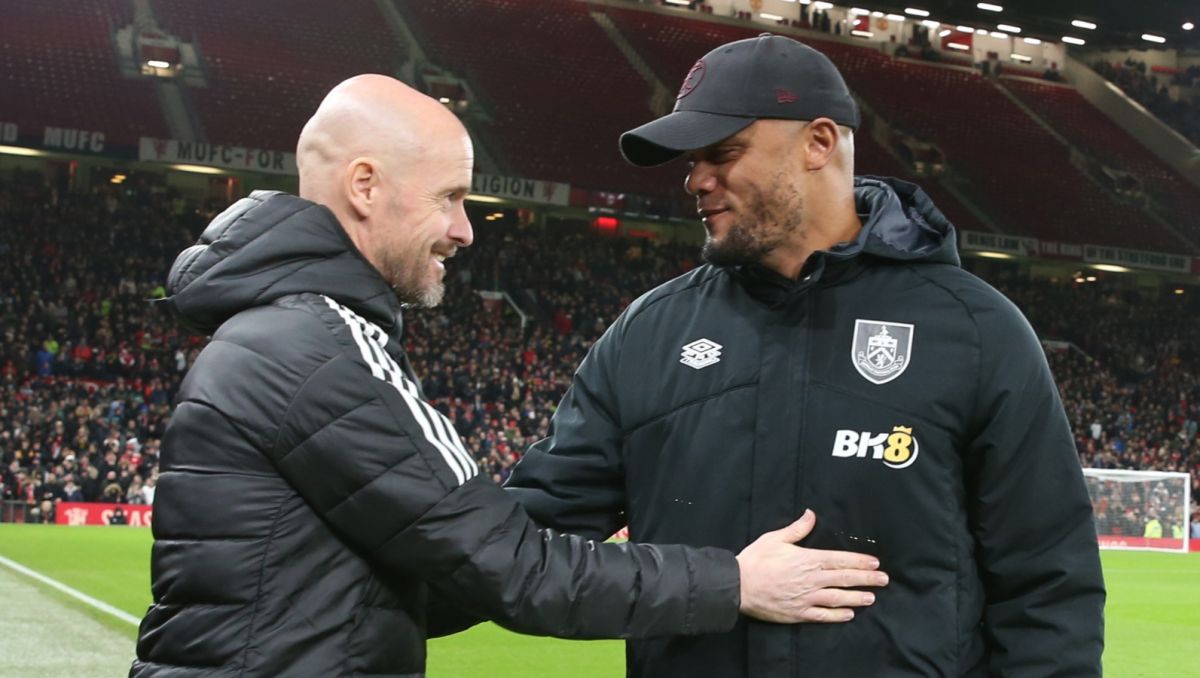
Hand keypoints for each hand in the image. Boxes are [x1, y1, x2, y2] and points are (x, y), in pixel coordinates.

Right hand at [735, 509, 887, 622]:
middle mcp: (811, 579)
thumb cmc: (755, 560)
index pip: (840, 559)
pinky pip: (822, 615)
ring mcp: (806, 598)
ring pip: (838, 598)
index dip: (859, 561)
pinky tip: (849, 614)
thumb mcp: (775, 538)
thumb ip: (796, 528)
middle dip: (866, 579)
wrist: (738, 586)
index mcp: (807, 559)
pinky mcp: (798, 613)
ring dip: (856, 597)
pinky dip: (837, 616)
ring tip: (871, 597)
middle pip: (844, 579)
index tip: (875, 563)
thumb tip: (811, 514)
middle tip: (884, 580)